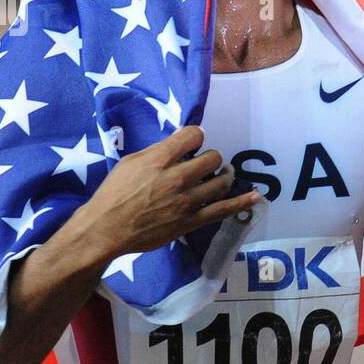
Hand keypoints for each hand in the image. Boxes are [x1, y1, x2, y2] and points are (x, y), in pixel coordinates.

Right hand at [76, 125, 261, 259]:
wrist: (107, 229)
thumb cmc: (113, 194)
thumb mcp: (130, 162)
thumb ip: (158, 151)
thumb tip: (178, 142)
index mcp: (161, 159)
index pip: (194, 135)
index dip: (195, 136)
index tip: (192, 142)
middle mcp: (179, 177)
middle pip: (213, 158)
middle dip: (209, 157)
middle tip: (203, 163)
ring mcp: (188, 201)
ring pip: (221, 182)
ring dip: (224, 176)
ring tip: (222, 175)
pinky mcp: (192, 221)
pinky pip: (224, 209)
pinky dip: (242, 202)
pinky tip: (256, 197)